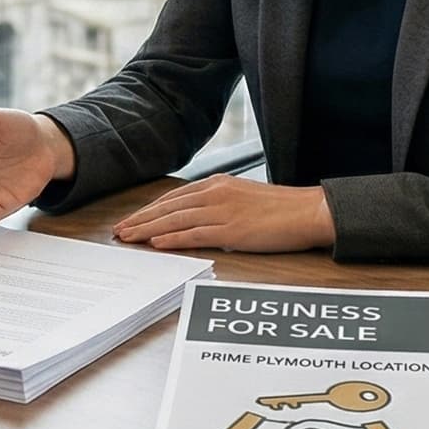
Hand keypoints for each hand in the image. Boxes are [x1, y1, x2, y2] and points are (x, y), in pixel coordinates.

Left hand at [112, 176, 332, 252]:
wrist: (308, 211)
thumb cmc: (281, 209)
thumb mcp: (244, 199)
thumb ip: (220, 205)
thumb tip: (201, 222)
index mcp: (217, 184)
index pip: (174, 197)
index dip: (150, 209)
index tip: (132, 219)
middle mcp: (215, 194)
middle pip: (168, 207)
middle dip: (140, 219)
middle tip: (119, 230)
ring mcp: (222, 211)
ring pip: (175, 221)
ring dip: (148, 230)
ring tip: (128, 238)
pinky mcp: (231, 229)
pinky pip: (194, 234)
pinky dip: (172, 239)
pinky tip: (156, 244)